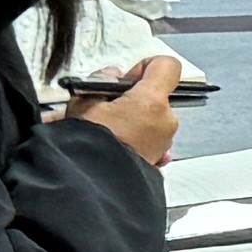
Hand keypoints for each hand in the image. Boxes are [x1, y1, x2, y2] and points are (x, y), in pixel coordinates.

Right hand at [67, 54, 184, 169]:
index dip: (146, 67)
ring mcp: (164, 143)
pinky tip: (114, 142)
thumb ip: (101, 80)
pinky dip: (134, 138)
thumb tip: (112, 75)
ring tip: (104, 128)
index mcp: (152, 101)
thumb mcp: (84, 100)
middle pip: (156, 96)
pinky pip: (149, 140)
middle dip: (133, 98)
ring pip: (151, 119)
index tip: (126, 80)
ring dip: (131, 119)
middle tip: (107, 107)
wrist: (91, 184)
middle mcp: (166, 121)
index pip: (167, 66)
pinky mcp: (157, 160)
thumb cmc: (88, 141)